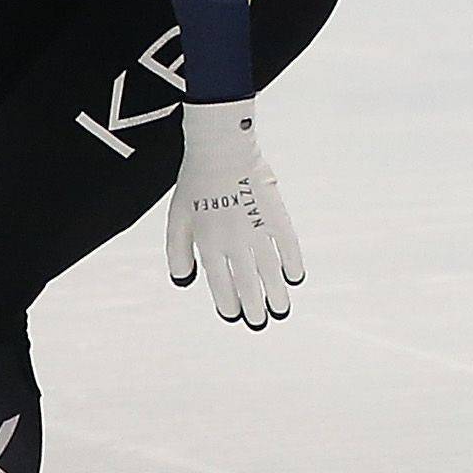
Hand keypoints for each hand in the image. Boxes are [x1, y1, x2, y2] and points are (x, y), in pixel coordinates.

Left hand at [165, 99, 306, 327]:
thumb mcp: (177, 219)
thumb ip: (177, 251)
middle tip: (260, 320)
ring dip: (276, 292)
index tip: (234, 315)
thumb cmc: (195, 184)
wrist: (221, 152)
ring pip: (269, 270)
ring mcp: (257, 230)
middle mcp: (234, 242)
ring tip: (281, 309)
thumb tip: (182, 279)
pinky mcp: (276, 216)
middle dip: (254, 305)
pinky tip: (295, 277)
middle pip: (247, 282)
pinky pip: (288, 245)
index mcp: (208, 244)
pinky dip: (292, 262)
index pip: (219, 282)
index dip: (228, 302)